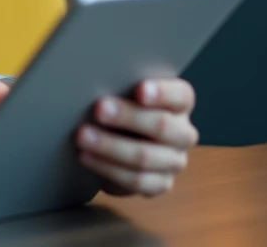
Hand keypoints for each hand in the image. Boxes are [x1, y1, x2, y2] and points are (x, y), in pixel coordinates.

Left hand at [76, 78, 197, 196]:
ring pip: (145, 156)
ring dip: (110, 147)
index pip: (181, 95)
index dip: (162, 93)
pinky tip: (86, 157)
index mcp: (179, 104)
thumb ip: (120, 88)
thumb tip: (94, 83)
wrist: (119, 144)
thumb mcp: (124, 94)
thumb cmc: (121, 109)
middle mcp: (183, 133)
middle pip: (162, 126)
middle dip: (127, 117)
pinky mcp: (160, 184)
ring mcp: (174, 161)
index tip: (140, 89)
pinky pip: (136, 180)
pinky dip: (107, 168)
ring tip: (83, 136)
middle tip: (98, 109)